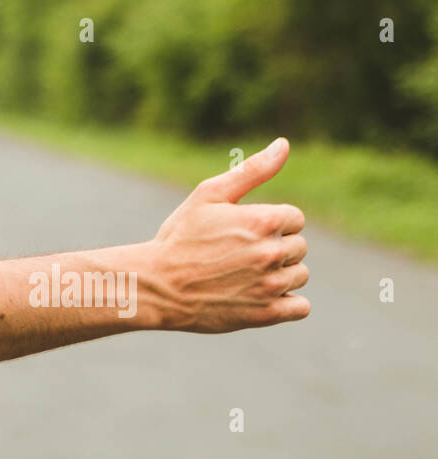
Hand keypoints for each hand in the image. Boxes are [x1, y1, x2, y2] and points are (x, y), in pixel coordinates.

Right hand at [140, 138, 309, 332]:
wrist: (157, 286)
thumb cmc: (180, 237)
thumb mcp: (208, 195)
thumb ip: (251, 170)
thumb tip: (283, 144)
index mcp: (262, 220)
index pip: (295, 219)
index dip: (270, 223)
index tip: (243, 231)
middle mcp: (271, 252)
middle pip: (299, 247)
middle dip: (275, 248)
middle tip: (238, 254)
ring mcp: (271, 285)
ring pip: (300, 276)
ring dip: (280, 275)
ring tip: (243, 274)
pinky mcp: (267, 313)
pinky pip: (301, 307)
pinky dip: (286, 303)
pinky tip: (258, 295)